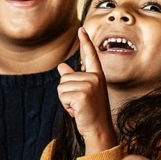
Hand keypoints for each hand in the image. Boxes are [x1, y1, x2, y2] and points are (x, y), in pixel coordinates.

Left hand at [56, 27, 116, 153]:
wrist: (98, 130)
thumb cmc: (91, 112)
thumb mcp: (83, 93)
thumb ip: (73, 79)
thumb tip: (61, 67)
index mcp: (97, 76)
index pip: (90, 56)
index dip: (85, 42)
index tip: (81, 29)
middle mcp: (95, 78)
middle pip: (65, 78)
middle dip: (67, 93)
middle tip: (80, 104)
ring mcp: (90, 86)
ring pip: (61, 87)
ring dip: (66, 100)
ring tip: (79, 107)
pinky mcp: (82, 95)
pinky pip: (62, 95)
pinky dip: (66, 106)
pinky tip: (77, 111)